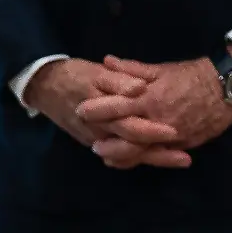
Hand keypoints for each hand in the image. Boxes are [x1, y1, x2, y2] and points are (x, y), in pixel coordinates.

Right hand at [24, 58, 189, 168]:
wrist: (44, 86)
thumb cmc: (74, 75)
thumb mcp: (96, 73)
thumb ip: (119, 80)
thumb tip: (140, 88)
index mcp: (104, 113)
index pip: (133, 128)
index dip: (155, 132)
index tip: (176, 133)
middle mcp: (101, 133)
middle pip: (135, 148)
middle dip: (160, 154)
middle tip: (187, 158)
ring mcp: (97, 140)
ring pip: (128, 155)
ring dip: (153, 159)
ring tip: (179, 160)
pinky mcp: (95, 141)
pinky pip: (118, 156)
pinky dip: (136, 159)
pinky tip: (152, 159)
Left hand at [77, 56, 231, 166]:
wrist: (227, 88)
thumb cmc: (193, 74)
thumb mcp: (163, 68)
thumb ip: (133, 69)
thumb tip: (107, 61)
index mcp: (151, 98)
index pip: (118, 106)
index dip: (98, 110)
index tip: (81, 110)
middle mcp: (157, 121)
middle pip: (125, 135)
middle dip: (106, 140)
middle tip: (90, 143)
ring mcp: (170, 137)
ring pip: (139, 152)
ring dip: (120, 155)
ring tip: (105, 155)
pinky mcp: (181, 146)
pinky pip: (157, 156)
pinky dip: (141, 159)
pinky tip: (131, 160)